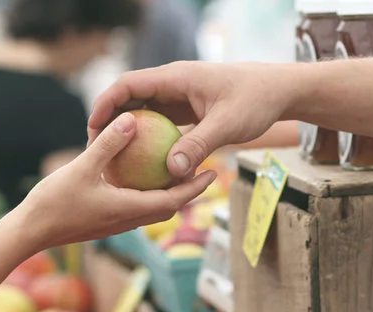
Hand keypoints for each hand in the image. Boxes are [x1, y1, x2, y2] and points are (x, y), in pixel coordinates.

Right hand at [17, 112, 216, 251]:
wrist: (29, 232)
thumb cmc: (54, 202)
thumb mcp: (82, 167)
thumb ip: (108, 144)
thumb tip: (132, 120)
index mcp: (129, 209)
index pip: (173, 200)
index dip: (195, 187)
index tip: (213, 173)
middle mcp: (128, 220)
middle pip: (168, 206)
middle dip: (188, 190)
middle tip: (204, 169)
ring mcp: (116, 223)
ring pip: (152, 208)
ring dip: (168, 193)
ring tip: (177, 170)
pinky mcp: (104, 221)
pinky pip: (134, 206)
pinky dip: (146, 193)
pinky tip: (139, 175)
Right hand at [88, 61, 292, 179]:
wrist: (279, 91)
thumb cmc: (256, 100)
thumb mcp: (227, 125)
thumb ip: (199, 145)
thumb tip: (171, 171)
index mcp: (176, 77)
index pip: (128, 85)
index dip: (106, 104)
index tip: (93, 128)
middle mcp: (173, 84)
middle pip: (130, 99)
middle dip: (110, 121)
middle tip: (96, 150)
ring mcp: (180, 97)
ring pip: (144, 113)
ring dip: (129, 133)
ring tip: (114, 160)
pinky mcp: (188, 111)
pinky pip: (161, 124)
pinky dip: (150, 141)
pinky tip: (145, 165)